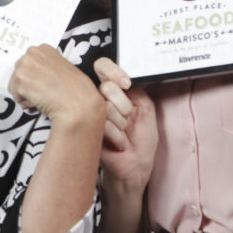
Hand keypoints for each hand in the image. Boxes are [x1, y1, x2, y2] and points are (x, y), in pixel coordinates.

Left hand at [8, 44, 103, 125]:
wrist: (77, 104)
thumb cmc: (76, 91)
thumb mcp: (63, 69)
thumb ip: (47, 69)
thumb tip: (33, 81)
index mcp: (44, 49)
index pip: (29, 64)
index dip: (35, 78)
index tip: (45, 85)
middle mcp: (32, 52)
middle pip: (19, 73)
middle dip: (28, 86)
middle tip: (43, 94)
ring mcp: (25, 64)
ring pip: (15, 85)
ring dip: (26, 95)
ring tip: (43, 99)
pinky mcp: (20, 79)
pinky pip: (15, 96)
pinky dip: (25, 103)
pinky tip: (39, 102)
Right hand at [95, 57, 156, 187]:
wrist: (136, 166)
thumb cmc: (142, 138)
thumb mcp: (146, 106)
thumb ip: (135, 88)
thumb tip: (123, 76)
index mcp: (113, 90)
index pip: (102, 67)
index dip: (112, 70)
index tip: (127, 84)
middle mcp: (99, 99)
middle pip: (107, 86)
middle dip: (125, 105)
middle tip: (129, 118)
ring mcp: (90, 114)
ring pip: (106, 106)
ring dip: (122, 123)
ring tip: (123, 132)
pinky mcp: (86, 130)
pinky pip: (102, 124)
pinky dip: (117, 136)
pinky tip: (118, 143)